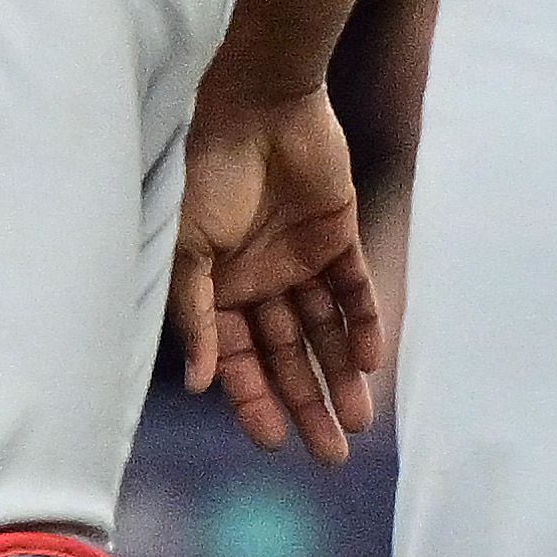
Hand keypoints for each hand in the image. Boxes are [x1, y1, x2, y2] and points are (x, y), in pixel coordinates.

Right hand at [169, 79, 386, 460]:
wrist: (252, 101)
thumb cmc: (203, 171)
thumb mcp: (187, 249)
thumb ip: (194, 316)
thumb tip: (196, 385)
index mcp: (214, 287)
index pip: (237, 359)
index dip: (254, 400)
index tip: (273, 443)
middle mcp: (257, 281)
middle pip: (288, 355)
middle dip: (308, 403)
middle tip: (331, 454)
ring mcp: (298, 258)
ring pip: (325, 331)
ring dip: (341, 376)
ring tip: (361, 422)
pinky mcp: (337, 234)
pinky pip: (354, 290)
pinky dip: (363, 324)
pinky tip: (370, 361)